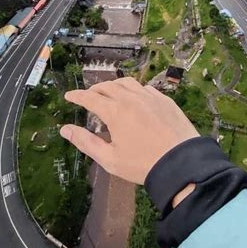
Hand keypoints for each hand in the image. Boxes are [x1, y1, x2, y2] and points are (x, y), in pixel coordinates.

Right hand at [60, 76, 199, 183]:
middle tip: (88, 97)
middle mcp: (131, 98)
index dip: (77, 96)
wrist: (182, 162)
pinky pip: (145, 88)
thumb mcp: (109, 158)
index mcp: (115, 111)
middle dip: (94, 90)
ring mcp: (150, 97)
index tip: (69, 96)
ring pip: (127, 83)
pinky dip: (133, 89)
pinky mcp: (165, 100)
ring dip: (114, 86)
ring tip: (109, 92)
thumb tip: (65, 129)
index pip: (90, 98)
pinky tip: (134, 97)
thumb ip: (85, 142)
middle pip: (107, 87)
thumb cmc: (142, 164)